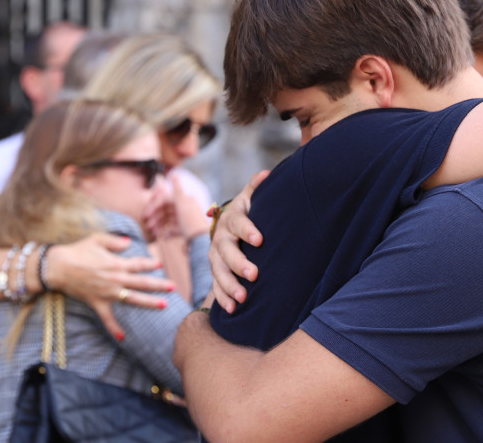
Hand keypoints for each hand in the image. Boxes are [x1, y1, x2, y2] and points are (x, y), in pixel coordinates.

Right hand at [46, 233, 173, 339]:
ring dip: (149, 302)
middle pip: (142, 283)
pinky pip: (108, 319)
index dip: (150, 263)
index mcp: (117, 264)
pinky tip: (123, 338)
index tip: (159, 263)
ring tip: (165, 305)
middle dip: (159, 284)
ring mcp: (108, 293)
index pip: (139, 264)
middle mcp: (116, 279)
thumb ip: (115, 241)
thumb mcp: (97, 239)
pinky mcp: (98, 303)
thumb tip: (130, 242)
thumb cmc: (77, 251)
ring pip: (133, 299)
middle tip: (173, 287)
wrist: (58, 267)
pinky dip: (115, 329)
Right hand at [145, 176, 209, 240]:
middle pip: (166, 210)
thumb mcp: (183, 204)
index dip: (154, 206)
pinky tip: (163, 237)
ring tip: (154, 233)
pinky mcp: (185, 230)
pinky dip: (167, 233)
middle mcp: (185, 208)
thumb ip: (177, 190)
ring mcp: (185, 219)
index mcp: (185, 200)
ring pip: (168, 220)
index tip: (145, 215)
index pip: (165, 200)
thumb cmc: (191, 221)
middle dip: (156, 217)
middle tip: (148, 225)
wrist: (201, 241)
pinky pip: (173, 229)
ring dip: (159, 225)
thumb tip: (174, 174)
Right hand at [209, 170, 268, 312]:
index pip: (238, 222)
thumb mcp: (253, 199)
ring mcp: (216, 257)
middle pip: (226, 251)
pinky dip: (223, 299)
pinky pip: (216, 287)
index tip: (260, 240)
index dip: (248, 230)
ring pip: (219, 272)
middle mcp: (220, 237)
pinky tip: (233, 310)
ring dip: (229, 286)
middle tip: (254, 275)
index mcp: (232, 218)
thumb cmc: (251, 212)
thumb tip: (266, 173)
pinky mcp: (216, 272)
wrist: (233, 227)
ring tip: (243, 298)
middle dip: (239, 264)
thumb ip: (257, 188)